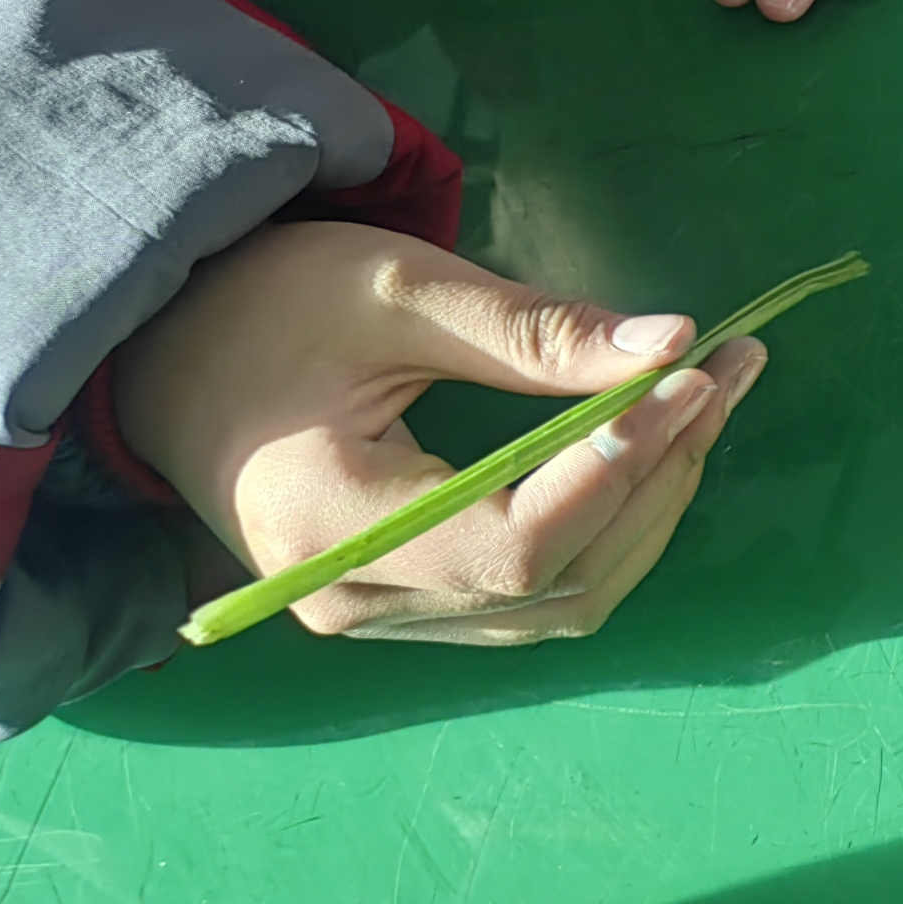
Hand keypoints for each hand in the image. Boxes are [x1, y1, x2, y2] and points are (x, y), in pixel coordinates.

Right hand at [115, 220, 761, 643]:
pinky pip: (534, 591)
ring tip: (709, 395)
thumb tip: (672, 343)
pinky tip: (651, 441)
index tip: (695, 374)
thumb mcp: (395, 288)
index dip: (620, 466)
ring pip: (559, 600)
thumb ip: (532, 331)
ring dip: (650, 501)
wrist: (172, 354)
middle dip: (659, 475)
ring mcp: (378, 615)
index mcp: (331, 526)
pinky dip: (608, 519)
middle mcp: (352, 602)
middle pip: (554, 584)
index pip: (515, 544)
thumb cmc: (267, 305)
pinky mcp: (405, 600)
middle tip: (731, 368)